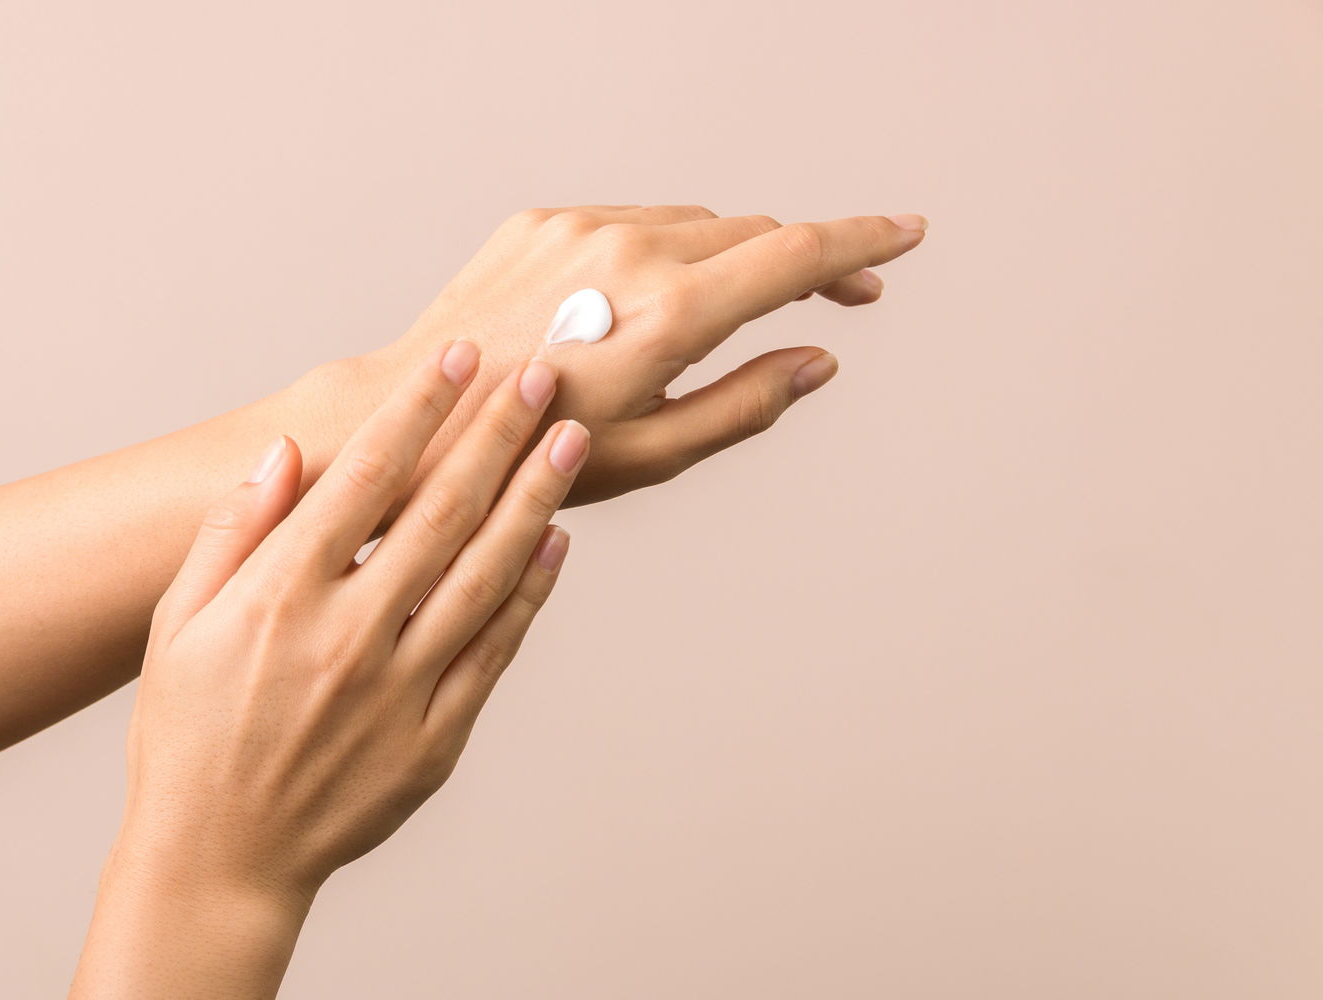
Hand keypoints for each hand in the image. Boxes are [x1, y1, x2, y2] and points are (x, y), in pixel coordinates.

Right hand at [120, 339, 582, 904]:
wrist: (219, 861)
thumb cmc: (187, 735)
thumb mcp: (178, 626)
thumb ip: (233, 533)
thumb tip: (287, 454)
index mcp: (280, 597)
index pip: (365, 478)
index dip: (418, 408)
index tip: (458, 356)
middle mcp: (348, 635)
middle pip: (443, 512)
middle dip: (499, 432)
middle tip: (546, 373)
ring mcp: (399, 690)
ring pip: (486, 574)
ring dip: (535, 498)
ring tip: (572, 437)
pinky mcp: (434, 740)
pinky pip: (496, 652)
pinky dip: (531, 593)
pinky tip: (558, 541)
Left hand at [361, 204, 928, 502]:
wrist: (416, 419)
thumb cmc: (529, 454)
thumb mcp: (653, 453)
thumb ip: (747, 403)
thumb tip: (817, 361)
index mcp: (667, 314)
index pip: (796, 257)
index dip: (863, 244)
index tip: (908, 234)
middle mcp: (627, 251)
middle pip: (754, 233)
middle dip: (807, 261)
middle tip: (841, 300)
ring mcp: (579, 227)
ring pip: (695, 221)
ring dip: (733, 255)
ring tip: (732, 313)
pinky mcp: (540, 219)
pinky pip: (632, 220)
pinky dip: (665, 247)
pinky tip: (649, 298)